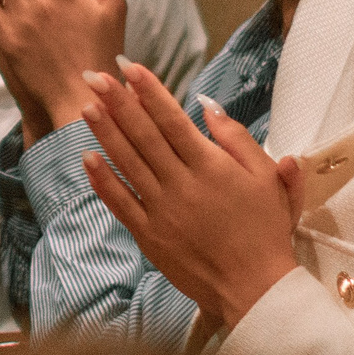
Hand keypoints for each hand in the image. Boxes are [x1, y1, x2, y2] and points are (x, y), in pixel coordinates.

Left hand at [80, 63, 302, 327]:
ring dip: (105, 133)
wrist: (256, 287)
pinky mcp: (150, 236)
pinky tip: (88, 158)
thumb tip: (208, 105)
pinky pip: (121, 204)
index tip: (128, 67)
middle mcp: (181, 183)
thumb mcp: (266, 178)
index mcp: (210, 166)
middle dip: (117, 102)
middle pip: (143, 135)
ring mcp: (162, 210)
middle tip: (94, 76)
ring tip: (86, 106)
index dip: (148, 91)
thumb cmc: (266, 230)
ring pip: (127, 163)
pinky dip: (103, 180)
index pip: (172, 119)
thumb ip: (237, 138)